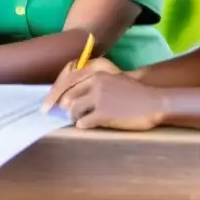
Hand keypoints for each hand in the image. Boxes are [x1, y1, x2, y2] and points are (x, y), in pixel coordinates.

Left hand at [48, 71, 164, 130]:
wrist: (154, 102)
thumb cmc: (133, 94)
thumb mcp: (112, 79)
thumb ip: (92, 83)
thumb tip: (67, 99)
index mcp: (96, 72)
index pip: (66, 82)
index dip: (53, 95)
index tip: (45, 106)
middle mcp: (95, 82)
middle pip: (67, 98)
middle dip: (63, 109)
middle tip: (63, 117)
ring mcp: (99, 98)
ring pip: (73, 111)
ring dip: (74, 118)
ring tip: (81, 120)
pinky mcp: (104, 113)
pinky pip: (84, 123)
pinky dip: (83, 126)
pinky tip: (88, 126)